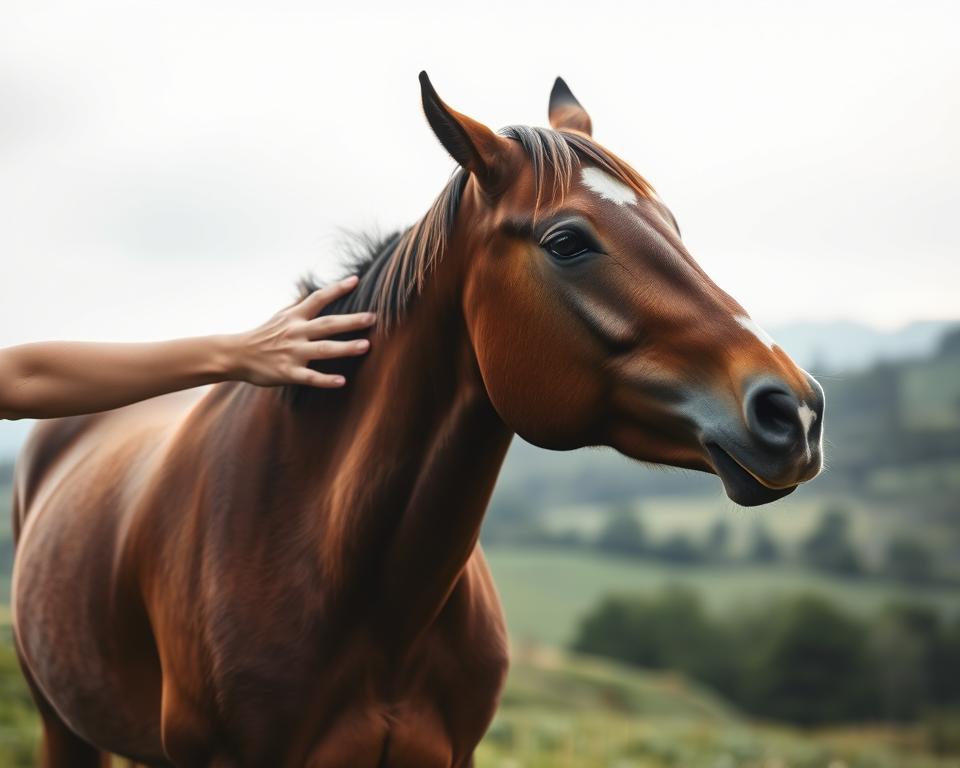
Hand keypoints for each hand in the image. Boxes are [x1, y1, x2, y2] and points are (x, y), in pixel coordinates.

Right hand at [231, 276, 375, 387]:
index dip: (336, 289)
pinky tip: (342, 381)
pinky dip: (326, 380)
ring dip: (345, 348)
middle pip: (327, 324)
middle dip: (350, 321)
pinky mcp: (288, 372)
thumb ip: (299, 303)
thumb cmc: (264, 335)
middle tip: (372, 317)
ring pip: (323, 349)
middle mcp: (295, 332)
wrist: (237, 355)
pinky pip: (310, 377)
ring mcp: (292, 353)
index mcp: (294, 317)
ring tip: (366, 346)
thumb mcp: (281, 315)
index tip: (356, 280)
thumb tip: (311, 287)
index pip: (318, 298)